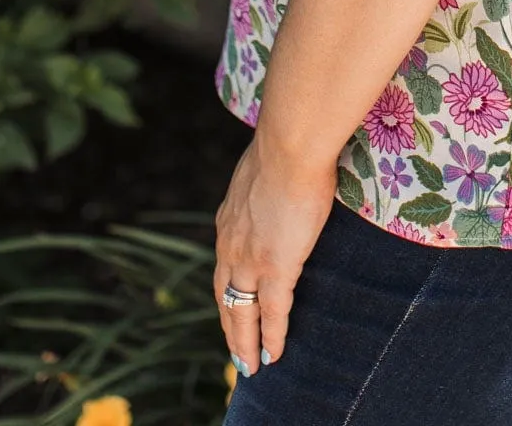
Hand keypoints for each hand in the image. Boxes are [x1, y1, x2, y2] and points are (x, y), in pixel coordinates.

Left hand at [214, 135, 337, 376]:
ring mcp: (251, 260)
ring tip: (250, 365)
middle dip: (230, 327)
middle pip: (225, 297)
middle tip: (236, 352)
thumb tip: (274, 176)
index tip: (230, 308)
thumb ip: (263, 185)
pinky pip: (273, 313)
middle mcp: (231, 246)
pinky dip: (273, 336)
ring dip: (244, 342)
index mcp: (228, 221)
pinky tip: (274, 354)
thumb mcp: (261, 169)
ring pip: (242, 313)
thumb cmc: (284, 146)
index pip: (222, 267)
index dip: (226, 292)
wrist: (289, 145)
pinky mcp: (276, 268)